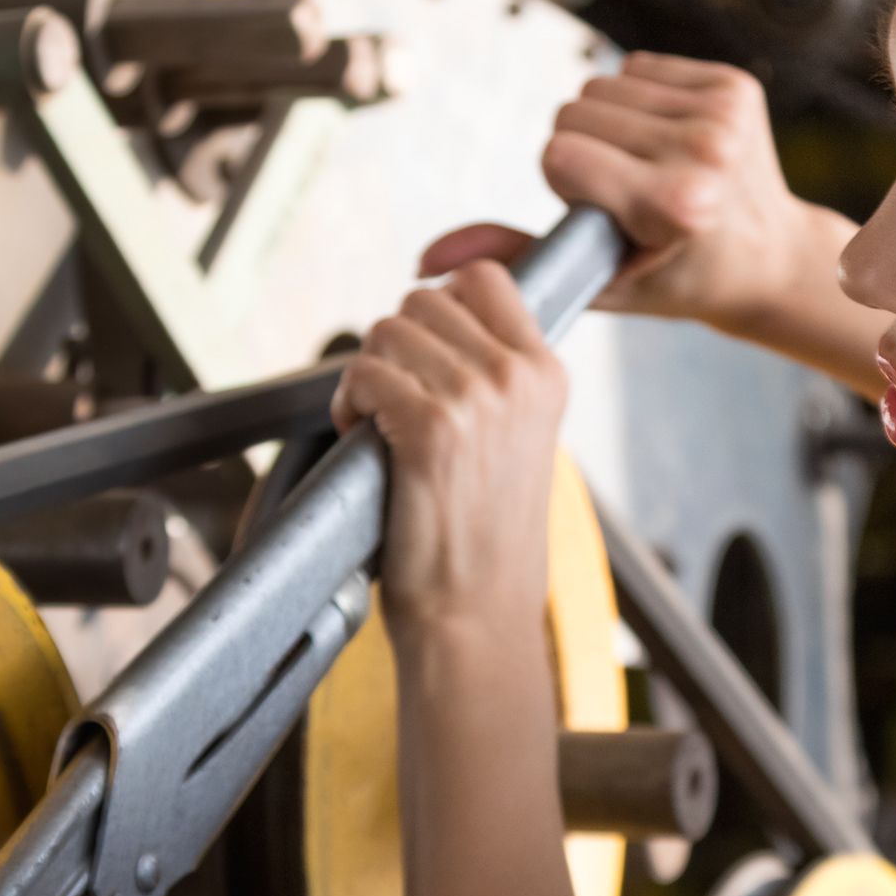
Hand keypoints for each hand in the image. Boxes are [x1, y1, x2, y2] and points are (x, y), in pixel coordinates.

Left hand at [331, 258, 568, 644]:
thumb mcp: (520, 441)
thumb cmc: (486, 540)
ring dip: (366, 374)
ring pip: (386, 331)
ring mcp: (476, 399)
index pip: (485, 279)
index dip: (437, 300)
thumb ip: (495, 379)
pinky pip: (364, 374)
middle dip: (394, 345)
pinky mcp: (429, 429)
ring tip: (376, 424)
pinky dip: (349, 403)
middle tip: (392, 401)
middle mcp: (517, 377)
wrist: (478, 616)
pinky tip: (362, 438)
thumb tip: (434, 322)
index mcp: (546, 374)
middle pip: (424, 300)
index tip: (417, 347)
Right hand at [421, 54, 847, 334]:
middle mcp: (707, 152)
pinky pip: (639, 67)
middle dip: (582, 151)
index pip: (559, 154)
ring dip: (608, 126)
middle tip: (624, 194)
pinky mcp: (734, 84)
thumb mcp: (593, 279)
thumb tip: (425, 259)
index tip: (603, 215)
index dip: (565, 184)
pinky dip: (639, 103)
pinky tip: (665, 142)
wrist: (765, 256)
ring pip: (603, 84)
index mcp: (675, 206)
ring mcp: (725, 114)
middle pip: (574, 111)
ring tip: (644, 168)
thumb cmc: (675, 275)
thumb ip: (510, 258)